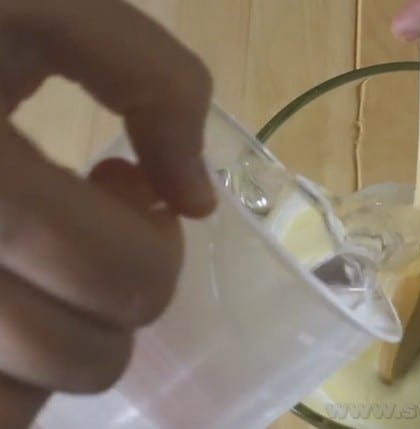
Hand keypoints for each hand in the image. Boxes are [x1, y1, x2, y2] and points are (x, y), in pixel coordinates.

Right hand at [0, 0, 214, 426]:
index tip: (127, 183)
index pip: (116, 273)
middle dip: (122, 293)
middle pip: (82, 355)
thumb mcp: (49, 4)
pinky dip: (13, 374)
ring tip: (44, 261)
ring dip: (63, 342)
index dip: (156, 243)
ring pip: (18, 404)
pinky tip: (11, 291)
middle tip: (93, 218)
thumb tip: (195, 199)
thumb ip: (147, 77)